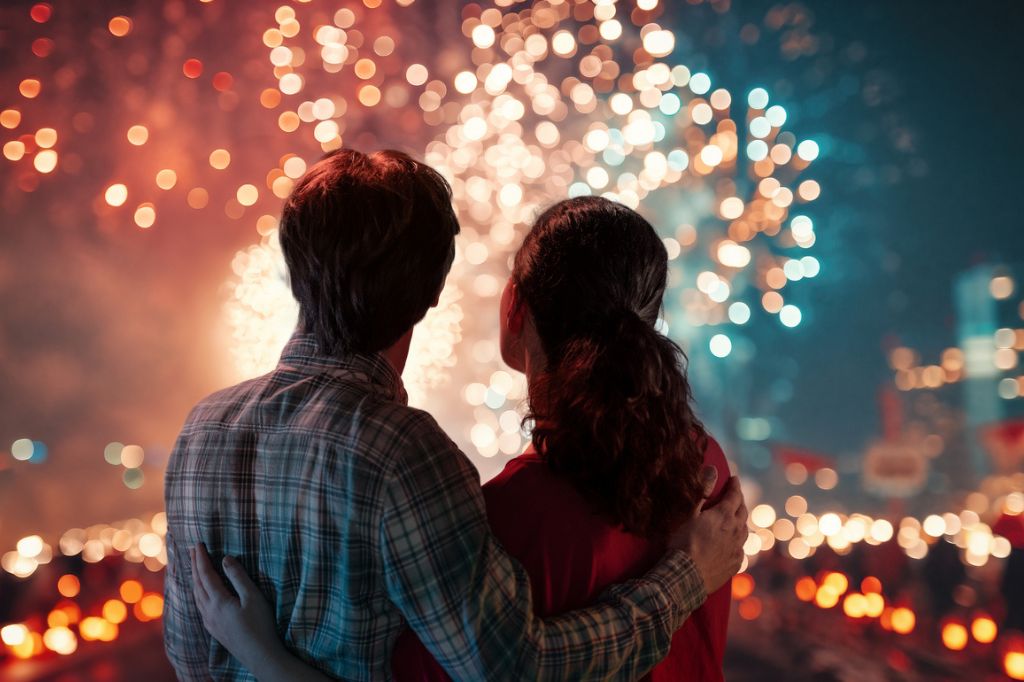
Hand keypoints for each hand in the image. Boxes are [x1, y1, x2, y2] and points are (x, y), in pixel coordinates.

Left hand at [190, 544, 281, 671]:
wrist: (260, 655)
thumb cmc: (261, 625)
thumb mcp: (253, 597)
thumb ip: (238, 577)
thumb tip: (225, 559)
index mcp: (218, 601)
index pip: (205, 574)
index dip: (201, 558)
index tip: (198, 544)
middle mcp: (209, 611)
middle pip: (197, 584)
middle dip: (195, 566)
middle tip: (192, 550)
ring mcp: (210, 622)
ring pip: (196, 596)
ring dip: (194, 579)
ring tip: (194, 567)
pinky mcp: (214, 629)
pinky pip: (199, 605)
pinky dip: (197, 592)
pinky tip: (200, 593)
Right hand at [668, 467, 746, 593]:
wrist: (685, 577)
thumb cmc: (682, 543)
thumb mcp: (687, 512)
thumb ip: (702, 490)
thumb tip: (713, 470)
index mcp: (725, 516)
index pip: (735, 495)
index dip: (734, 485)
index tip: (734, 479)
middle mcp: (736, 531)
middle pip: (743, 512)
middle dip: (739, 501)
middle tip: (735, 496)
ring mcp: (737, 550)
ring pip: (745, 531)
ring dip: (741, 521)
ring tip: (735, 519)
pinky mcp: (735, 565)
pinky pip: (741, 549)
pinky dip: (737, 541)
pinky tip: (732, 543)